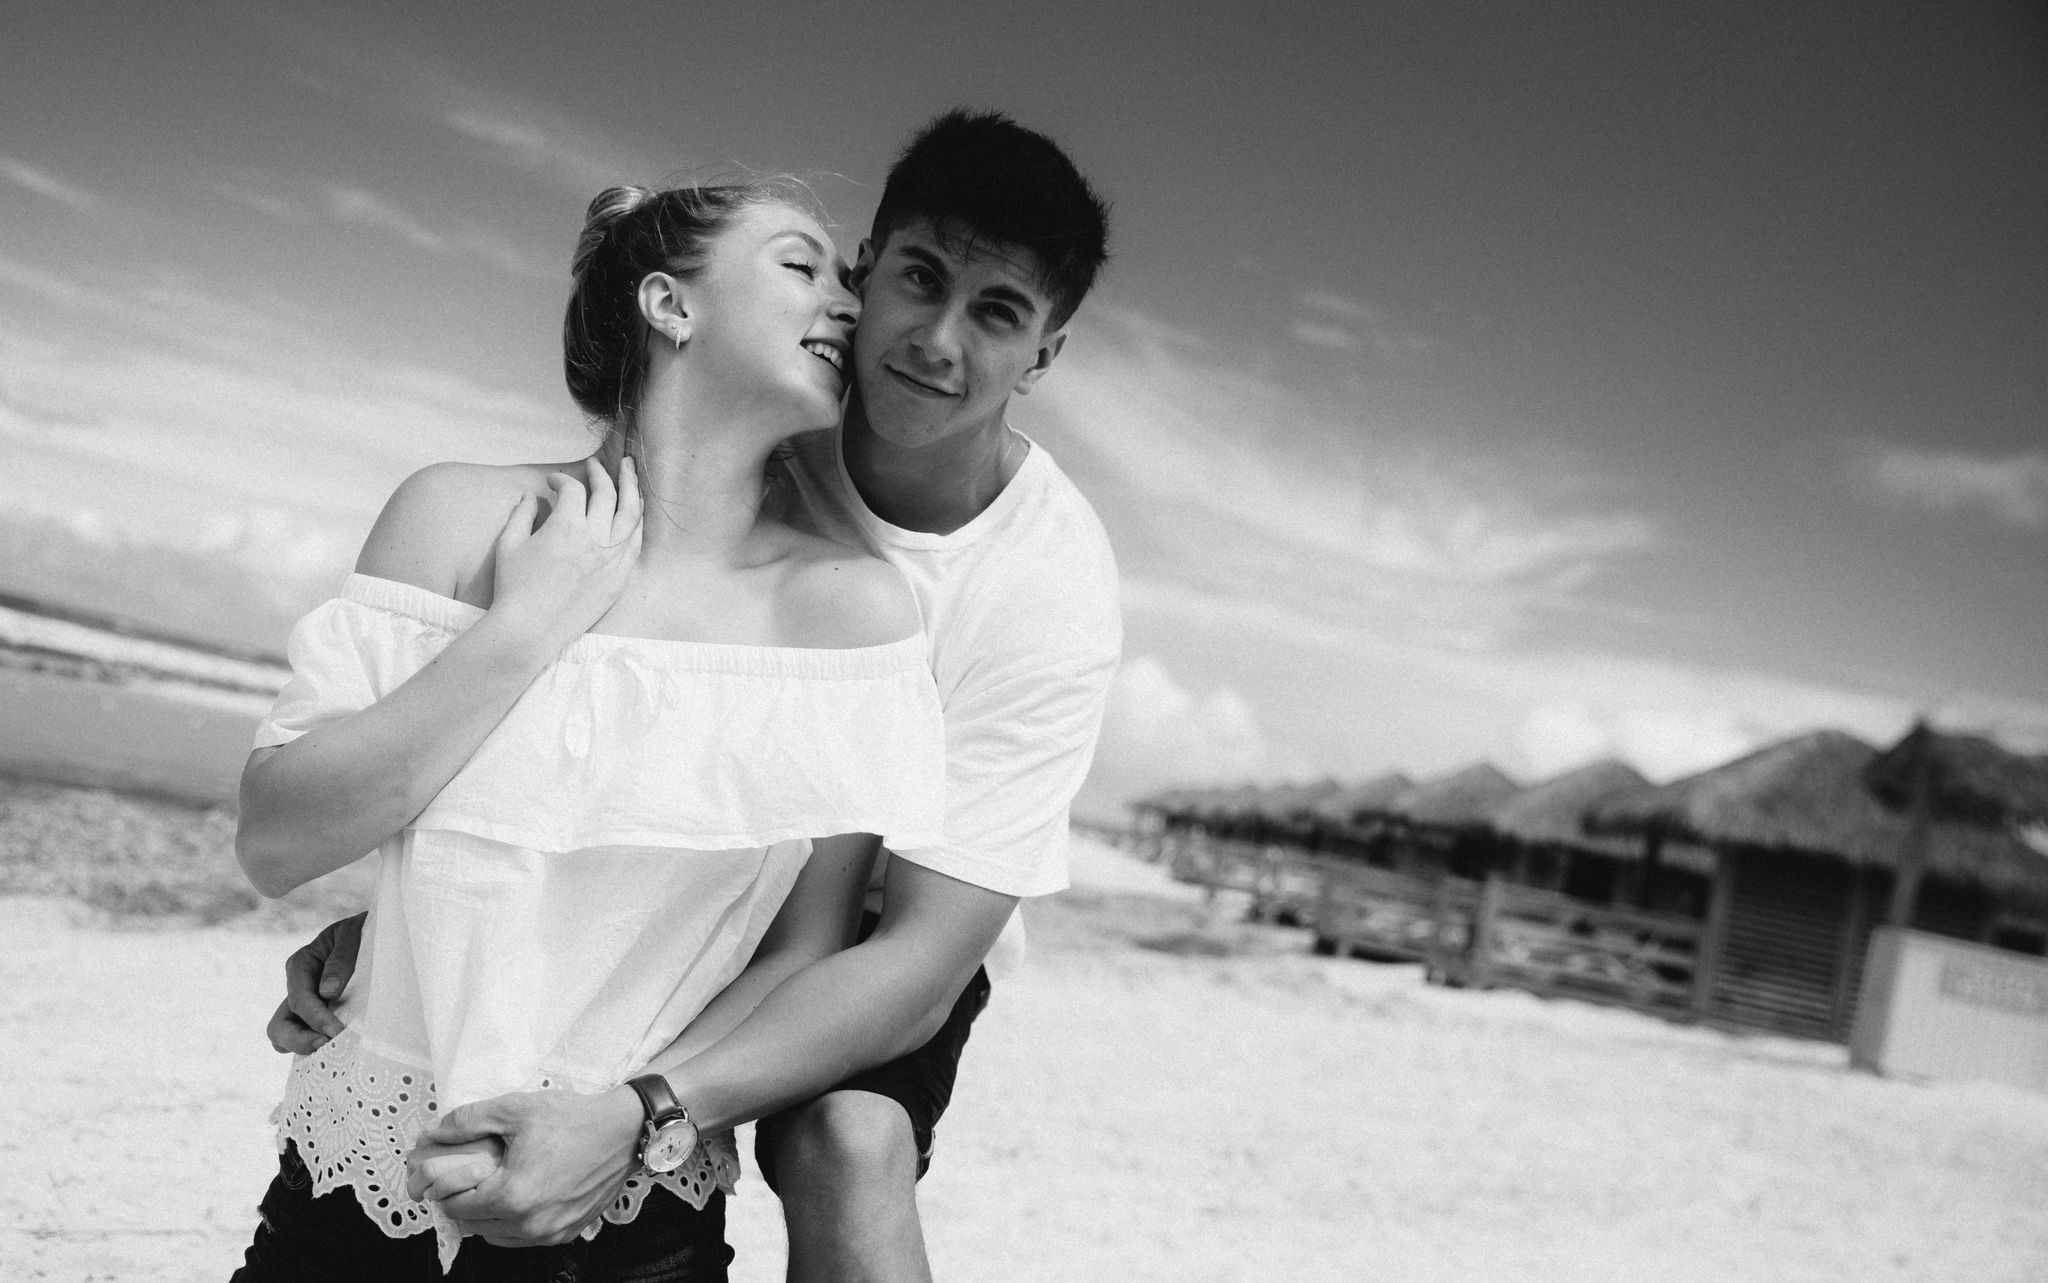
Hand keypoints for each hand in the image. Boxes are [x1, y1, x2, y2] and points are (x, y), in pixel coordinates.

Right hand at [266, 911, 366, 1053]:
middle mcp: (299, 989)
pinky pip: (309, 1041)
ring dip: (304, 1049)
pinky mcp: (320, 1020)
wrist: (381, 933)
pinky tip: (338, 1057)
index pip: (300, 998)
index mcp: (301, 965)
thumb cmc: (365, 931)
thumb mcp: (353, 934)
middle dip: (299, 1040)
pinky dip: (316, 1052)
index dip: (316, 1018)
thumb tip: (327, 992)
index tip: (336, 1031)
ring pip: (286, 1038)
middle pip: (279, 1025)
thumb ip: (341, 958)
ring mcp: (307, 1008)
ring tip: (332, 1055)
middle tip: (327, 1046)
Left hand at [410, 1086, 644, 1246]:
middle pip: (473, 1225)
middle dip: (466, 1202)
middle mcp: (529, 1223)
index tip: (452, 1172)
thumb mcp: (515, 1109)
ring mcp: (550, 1232)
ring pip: (498, 1235)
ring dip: (489, 1216)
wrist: (624, 1132)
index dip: (446, 1189)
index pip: (455, 1207)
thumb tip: (432, 1132)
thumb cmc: (573, 1119)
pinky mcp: (567, 1233)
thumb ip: (467, 1121)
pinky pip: (525, 1238)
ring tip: (497, 1185)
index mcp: (511, 1196)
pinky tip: (522, 1196)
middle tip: (473, 1176)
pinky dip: (515, 1223)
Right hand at [489, 456, 642, 655]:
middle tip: (596, 465)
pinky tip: (636, 511)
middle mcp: (595, 539)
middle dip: (602, 473)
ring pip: (631, 514)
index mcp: (566, 526)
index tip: (553, 483)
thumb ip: (522, 514)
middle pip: (608, 494)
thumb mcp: (510, 544)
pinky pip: (635, 543)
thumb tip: (530, 496)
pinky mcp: (619, 579)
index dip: (562, 479)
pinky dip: (637, 522)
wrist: (529, 630)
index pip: (574, 489)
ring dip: (631, 489)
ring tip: (630, 472)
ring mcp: (611, 559)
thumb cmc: (514, 588)